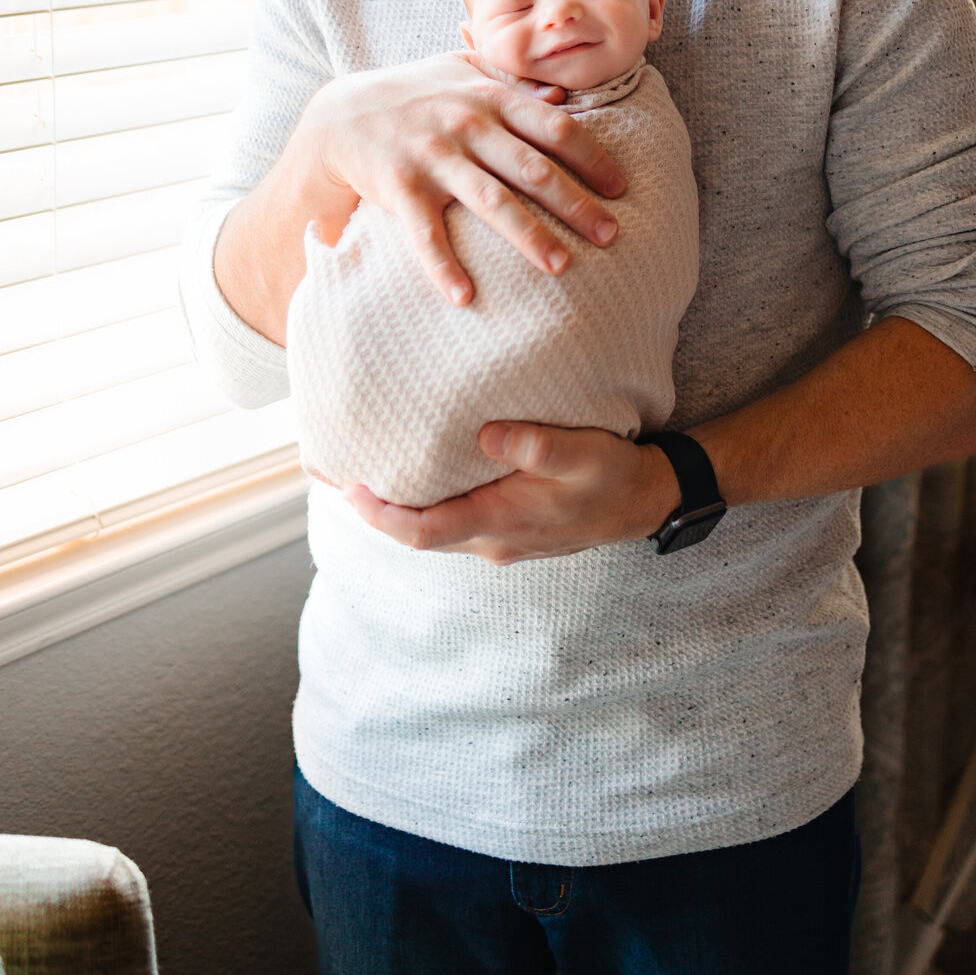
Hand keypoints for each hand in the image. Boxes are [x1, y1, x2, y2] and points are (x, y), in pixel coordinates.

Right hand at [297, 50, 626, 304]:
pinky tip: (464, 296)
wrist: (340, 114)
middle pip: (533, 169)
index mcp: (490, 98)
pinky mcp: (399, 188)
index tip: (620, 188)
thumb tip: (562, 93)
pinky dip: (443, 266)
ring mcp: (433, 157)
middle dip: (575, 203)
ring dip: (528, 235)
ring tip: (561, 267)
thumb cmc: (415, 94)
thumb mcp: (462, 72)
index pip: (554, 128)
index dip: (592, 157)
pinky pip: (425, 234)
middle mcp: (466, 125)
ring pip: (490, 201)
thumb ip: (511, 82)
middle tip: (611, 236)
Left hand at [343, 423, 680, 565]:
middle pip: (414, 534)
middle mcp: (489, 540)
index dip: (379, 515)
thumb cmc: (614, 477)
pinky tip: (417, 479)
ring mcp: (497, 540)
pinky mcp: (506, 529)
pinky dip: (424, 504)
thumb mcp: (584, 454)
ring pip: (432, 530)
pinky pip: (450, 522)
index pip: (420, 531)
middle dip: (372, 510)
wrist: (645, 504)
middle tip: (331, 474)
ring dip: (396, 508)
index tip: (349, 487)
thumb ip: (536, 444)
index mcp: (499, 523)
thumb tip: (485, 433)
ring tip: (362, 473)